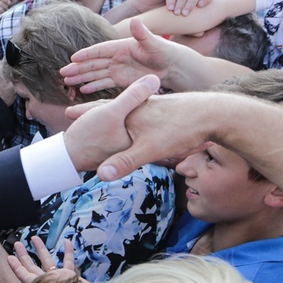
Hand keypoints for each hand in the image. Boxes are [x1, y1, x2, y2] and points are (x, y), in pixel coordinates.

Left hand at [9, 237, 101, 282]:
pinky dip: (67, 252)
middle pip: (32, 266)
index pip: (25, 275)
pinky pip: (68, 261)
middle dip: (24, 255)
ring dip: (41, 249)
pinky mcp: (71, 277)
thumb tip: (38, 275)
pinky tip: (67, 241)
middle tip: (17, 243)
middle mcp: (48, 281)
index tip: (9, 257)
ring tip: (35, 237)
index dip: (16, 267)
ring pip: (47, 261)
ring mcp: (59, 278)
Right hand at [61, 19, 175, 94]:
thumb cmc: (164, 51)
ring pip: (95, 73)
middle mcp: (115, 57)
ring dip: (81, 77)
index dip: (87, 54)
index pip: (99, 50)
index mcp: (120, 46)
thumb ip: (142, 34)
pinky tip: (82, 90)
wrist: (172, 65)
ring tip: (67, 82)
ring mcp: (117, 68)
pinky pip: (104, 83)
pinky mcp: (121, 79)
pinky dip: (94, 86)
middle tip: (62, 73)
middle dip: (77, 68)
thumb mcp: (154, 43)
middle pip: (93, 63)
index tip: (74, 58)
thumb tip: (135, 20)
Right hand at [66, 87, 212, 180]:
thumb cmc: (182, 129)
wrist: (214, 113)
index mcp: (130, 113)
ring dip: (113, 114)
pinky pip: (144, 114)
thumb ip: (124, 162)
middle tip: (75, 110)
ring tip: (100, 114)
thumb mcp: (149, 150)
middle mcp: (140, 107)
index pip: (100, 111)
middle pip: (112, 108)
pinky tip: (138, 123)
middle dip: (93, 111)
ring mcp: (154, 107)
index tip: (68, 112)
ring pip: (128, 110)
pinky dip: (135, 118)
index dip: (83, 112)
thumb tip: (101, 176)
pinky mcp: (167, 111)